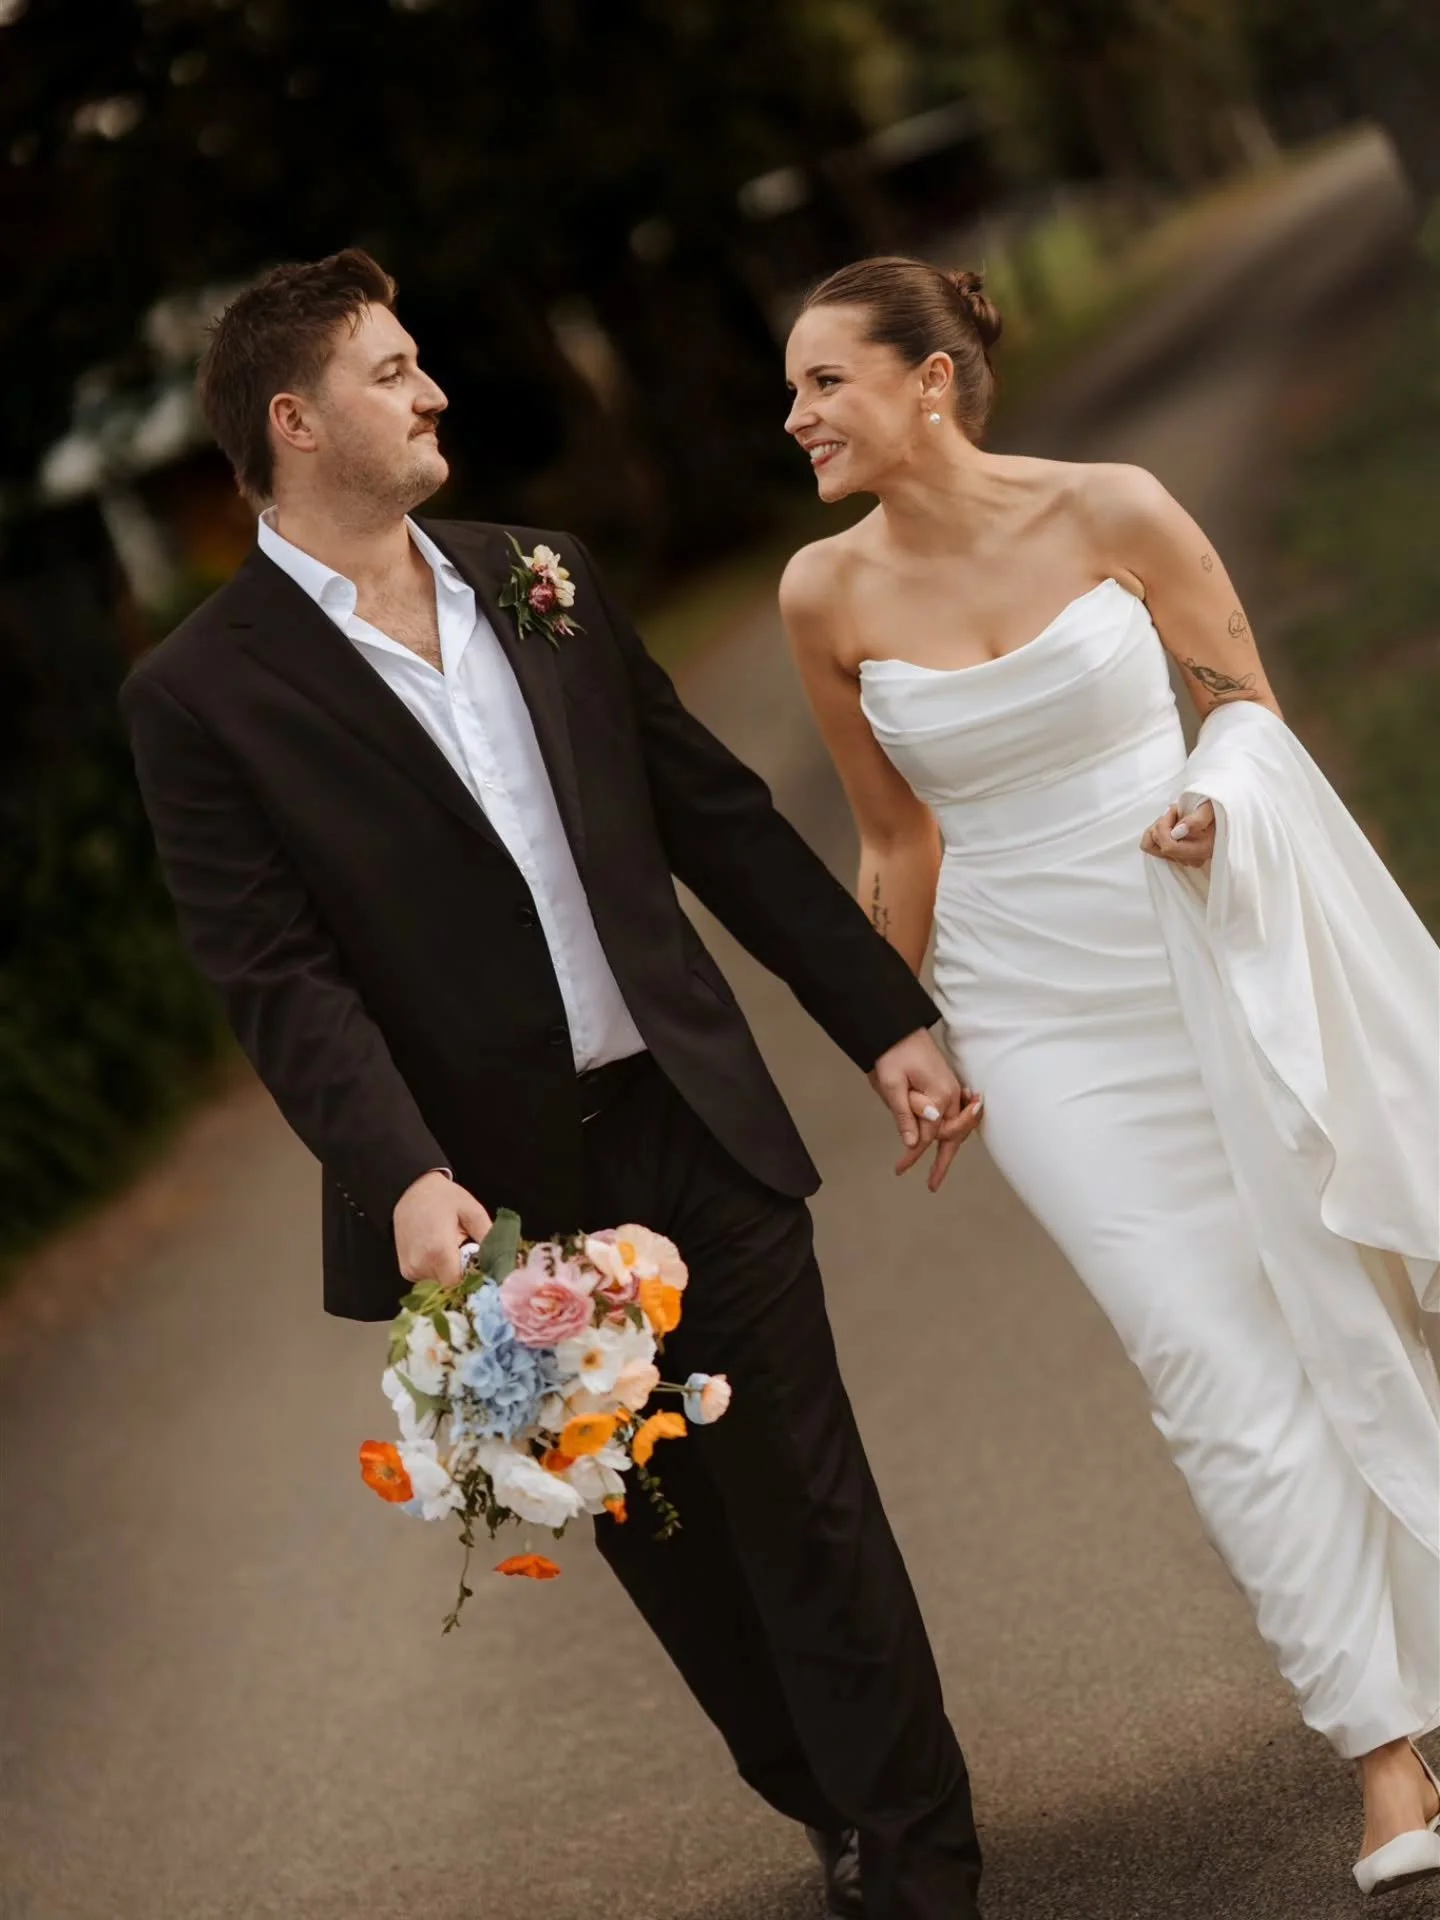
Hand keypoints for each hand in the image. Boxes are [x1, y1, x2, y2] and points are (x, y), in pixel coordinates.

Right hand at [393, 1170, 492, 1286]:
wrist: (411, 1190)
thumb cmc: (443, 1198)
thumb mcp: (472, 1211)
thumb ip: (488, 1237)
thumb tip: (503, 1261)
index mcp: (438, 1252)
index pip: (460, 1284)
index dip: (472, 1278)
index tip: (479, 1265)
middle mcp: (420, 1266)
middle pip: (450, 1286)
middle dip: (462, 1274)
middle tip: (465, 1251)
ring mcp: (410, 1270)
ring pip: (439, 1284)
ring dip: (449, 1272)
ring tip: (450, 1249)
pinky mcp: (406, 1271)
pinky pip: (428, 1280)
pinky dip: (437, 1271)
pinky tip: (439, 1252)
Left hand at [869, 1028, 984, 1191]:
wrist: (898, 1028)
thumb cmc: (893, 1053)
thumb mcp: (892, 1084)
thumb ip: (905, 1113)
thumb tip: (915, 1141)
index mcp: (939, 1096)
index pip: (929, 1135)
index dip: (914, 1155)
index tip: (900, 1169)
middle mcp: (951, 1095)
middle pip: (951, 1136)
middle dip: (942, 1163)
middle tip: (932, 1185)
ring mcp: (951, 1089)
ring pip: (955, 1128)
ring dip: (949, 1149)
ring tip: (938, 1172)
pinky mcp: (947, 1085)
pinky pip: (954, 1115)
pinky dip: (953, 1131)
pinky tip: (948, 1142)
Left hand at [1141, 798, 1214, 866]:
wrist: (1222, 813)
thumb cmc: (1217, 809)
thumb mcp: (1211, 808)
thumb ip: (1197, 819)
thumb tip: (1177, 831)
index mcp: (1201, 850)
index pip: (1168, 846)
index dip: (1165, 825)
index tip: (1176, 809)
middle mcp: (1191, 859)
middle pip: (1159, 845)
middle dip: (1161, 823)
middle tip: (1175, 810)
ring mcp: (1183, 859)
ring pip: (1153, 847)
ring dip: (1157, 828)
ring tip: (1173, 817)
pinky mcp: (1176, 856)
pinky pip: (1153, 848)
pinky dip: (1155, 834)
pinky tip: (1169, 824)